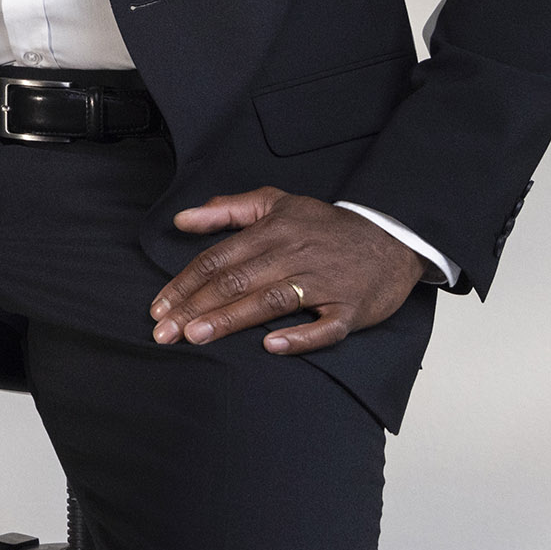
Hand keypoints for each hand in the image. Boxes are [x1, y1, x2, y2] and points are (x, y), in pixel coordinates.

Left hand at [149, 187, 423, 354]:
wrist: (392, 238)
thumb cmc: (327, 226)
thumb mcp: (277, 203)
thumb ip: (228, 209)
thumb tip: (181, 220)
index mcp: (272, 231)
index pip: (218, 259)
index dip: (184, 284)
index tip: (157, 307)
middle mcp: (294, 255)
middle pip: (236, 282)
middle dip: (195, 307)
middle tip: (163, 332)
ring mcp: (324, 283)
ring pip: (270, 301)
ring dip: (231, 320)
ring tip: (196, 337)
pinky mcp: (350, 308)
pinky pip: (325, 326)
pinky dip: (300, 337)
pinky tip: (272, 346)